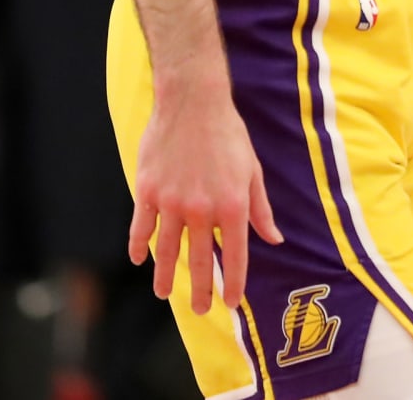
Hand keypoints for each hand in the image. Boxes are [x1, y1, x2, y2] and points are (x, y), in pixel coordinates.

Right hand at [129, 79, 282, 313]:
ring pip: (168, 250)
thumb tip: (274, 239)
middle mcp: (202, 210)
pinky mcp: (148, 191)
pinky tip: (140, 259)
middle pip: (200, 260)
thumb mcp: (252, 171)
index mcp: (232, 205)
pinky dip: (139, 246)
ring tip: (164, 294)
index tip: (231, 302)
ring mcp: (172, 202)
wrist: (193, 102)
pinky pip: (141, 227)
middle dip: (200, 289)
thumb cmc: (228, 134)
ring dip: (165, 276)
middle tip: (199, 309)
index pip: (235, 255)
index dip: (234, 282)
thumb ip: (260, 209)